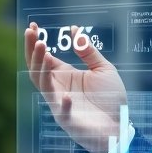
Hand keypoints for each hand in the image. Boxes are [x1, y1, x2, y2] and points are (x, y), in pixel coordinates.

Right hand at [23, 22, 126, 152]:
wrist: (119, 126)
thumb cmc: (110, 98)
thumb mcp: (103, 69)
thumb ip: (88, 51)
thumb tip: (74, 28)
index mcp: (65, 75)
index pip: (44, 58)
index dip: (36, 43)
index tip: (32, 26)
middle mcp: (58, 88)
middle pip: (37, 68)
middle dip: (32, 50)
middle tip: (31, 32)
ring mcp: (61, 104)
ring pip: (43, 84)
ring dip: (41, 67)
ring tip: (43, 49)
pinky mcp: (69, 120)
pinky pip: (62, 112)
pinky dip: (63, 103)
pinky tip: (67, 95)